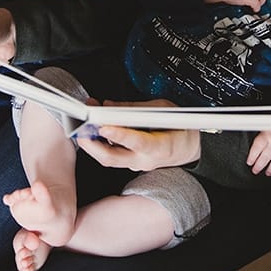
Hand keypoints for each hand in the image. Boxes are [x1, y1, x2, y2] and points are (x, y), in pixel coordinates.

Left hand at [76, 99, 200, 171]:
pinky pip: (112, 155)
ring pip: (109, 159)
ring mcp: (136, 164)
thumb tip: (109, 105)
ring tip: (83, 126)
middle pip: (113, 158)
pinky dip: (101, 144)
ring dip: (93, 144)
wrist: (190, 149)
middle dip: (92, 145)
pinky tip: (94, 131)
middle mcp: (145, 160)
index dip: (119, 134)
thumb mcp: (163, 109)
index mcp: (160, 146)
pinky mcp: (130, 163)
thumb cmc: (180, 128)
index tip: (103, 126)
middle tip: (80, 131)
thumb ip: (135, 108)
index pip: (136, 142)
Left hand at [247, 130, 270, 175]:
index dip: (252, 157)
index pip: (257, 148)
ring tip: (268, 172)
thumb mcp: (267, 125)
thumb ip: (261, 136)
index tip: (249, 162)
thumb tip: (253, 144)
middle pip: (265, 158)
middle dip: (259, 166)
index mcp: (266, 135)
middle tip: (255, 170)